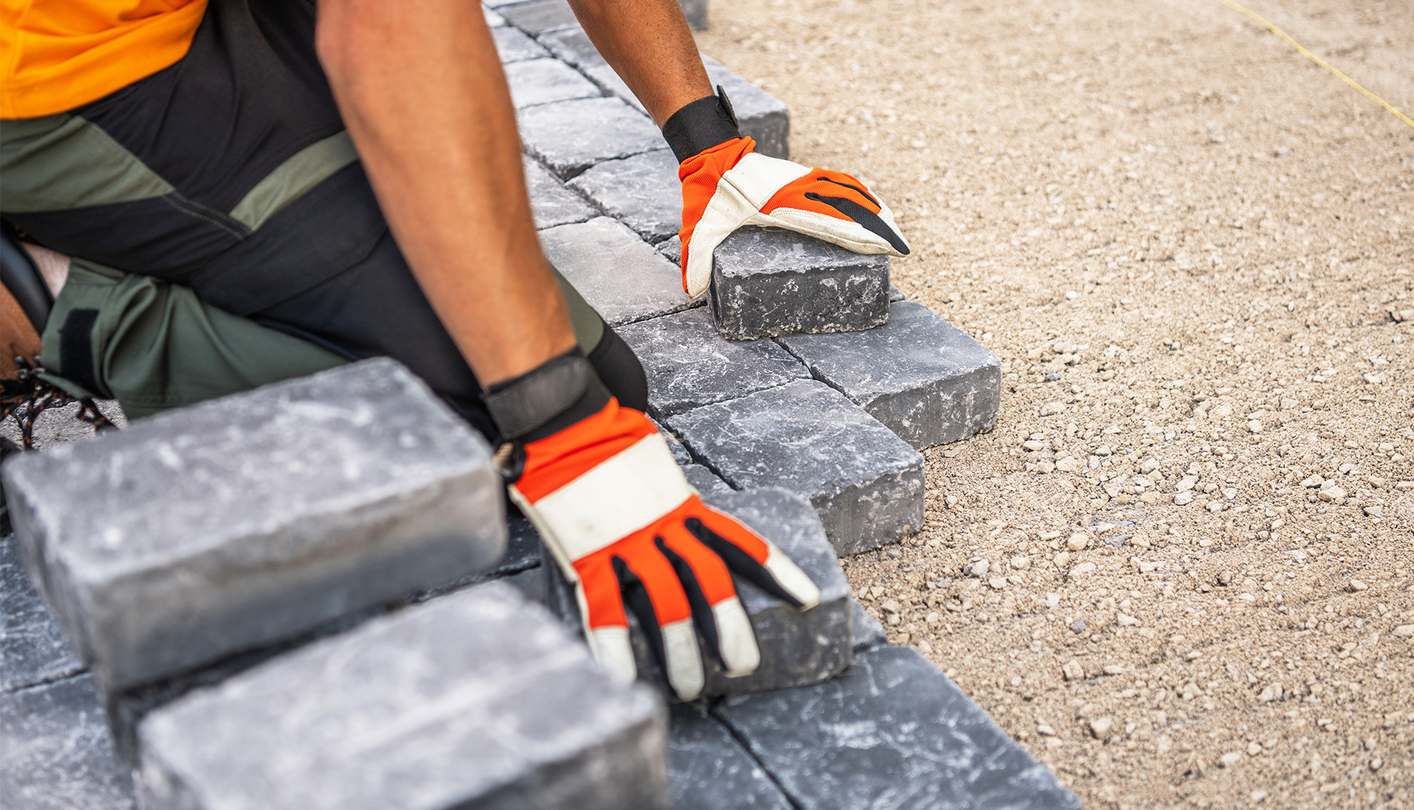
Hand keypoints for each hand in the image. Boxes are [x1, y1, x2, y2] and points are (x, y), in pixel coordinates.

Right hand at [508, 398, 820, 698]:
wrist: (564, 423)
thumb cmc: (607, 444)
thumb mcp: (655, 471)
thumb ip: (671, 503)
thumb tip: (681, 528)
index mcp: (683, 505)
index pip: (740, 542)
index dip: (776, 572)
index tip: (808, 600)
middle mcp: (663, 525)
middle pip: (709, 580)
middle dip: (730, 626)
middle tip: (744, 664)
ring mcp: (627, 541)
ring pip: (665, 602)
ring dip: (681, 651)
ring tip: (692, 689)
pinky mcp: (589, 554)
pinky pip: (604, 609)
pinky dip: (615, 646)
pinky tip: (624, 677)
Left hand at [677, 136, 909, 297]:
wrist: (710, 154)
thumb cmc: (707, 194)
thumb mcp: (699, 228)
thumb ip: (696, 258)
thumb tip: (690, 290)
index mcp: (784, 207)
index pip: (832, 222)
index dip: (861, 235)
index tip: (885, 247)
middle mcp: (800, 192)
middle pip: (849, 208)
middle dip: (878, 227)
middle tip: (902, 247)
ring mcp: (802, 181)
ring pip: (847, 192)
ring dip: (873, 209)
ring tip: (893, 229)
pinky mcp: (799, 175)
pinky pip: (836, 181)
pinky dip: (856, 189)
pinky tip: (868, 200)